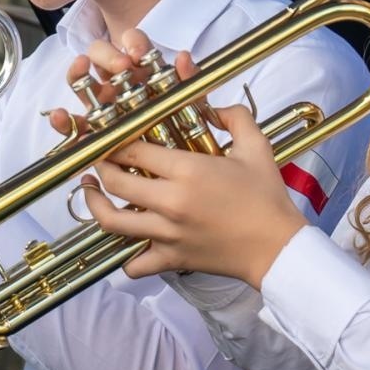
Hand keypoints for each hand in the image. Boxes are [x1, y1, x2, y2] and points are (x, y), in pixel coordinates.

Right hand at [45, 29, 196, 139]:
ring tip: (81, 67)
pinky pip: (73, 124)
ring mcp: (100, 101)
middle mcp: (116, 79)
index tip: (139, 54)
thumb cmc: (182, 121)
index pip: (131, 41)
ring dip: (77, 71)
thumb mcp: (192, 100)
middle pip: (99, 53)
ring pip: (80, 80)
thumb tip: (183, 57)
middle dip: (108, 55)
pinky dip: (63, 120)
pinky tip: (59, 116)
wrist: (178, 153)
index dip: (133, 42)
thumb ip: (190, 79)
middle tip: (122, 67)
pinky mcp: (92, 129)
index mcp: (140, 66)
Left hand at [82, 103, 306, 287]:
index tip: (111, 137)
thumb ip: (234, 117)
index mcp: (188, 171)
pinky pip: (133, 264)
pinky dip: (124, 257)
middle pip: (115, 182)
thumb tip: (212, 105)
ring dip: (95, 205)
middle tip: (100, 161)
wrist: (278, 248)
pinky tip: (125, 243)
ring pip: (113, 222)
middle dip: (100, 168)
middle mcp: (171, 202)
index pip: (133, 151)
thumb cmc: (268, 197)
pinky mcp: (172, 259)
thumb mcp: (256, 147)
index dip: (115, 142)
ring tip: (91, 193)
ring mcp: (168, 234)